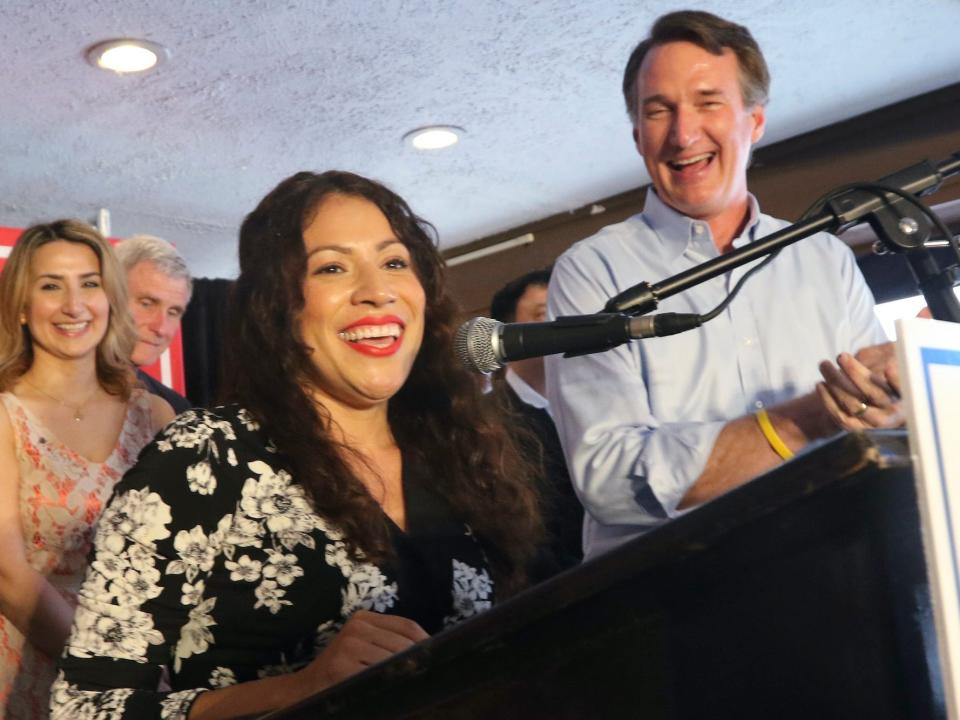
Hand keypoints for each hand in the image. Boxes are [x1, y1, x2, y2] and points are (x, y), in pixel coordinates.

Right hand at [299, 610, 428, 692]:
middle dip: (417, 660)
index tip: (438, 655)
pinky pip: (376, 676)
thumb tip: (426, 651)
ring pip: (392, 660)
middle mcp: (356, 626)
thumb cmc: (339, 671)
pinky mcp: (342, 666)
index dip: (426, 641)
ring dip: (404, 674)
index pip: (407, 626)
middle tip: (428, 674)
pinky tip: (392, 691)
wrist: (303, 690)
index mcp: (364, 618)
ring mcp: (348, 645)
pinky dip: (387, 684)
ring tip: (413, 683)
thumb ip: (388, 643)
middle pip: (403, 643)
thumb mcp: (362, 647)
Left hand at [817, 346, 902, 430]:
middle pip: (873, 393)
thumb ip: (888, 352)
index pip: (904, 387)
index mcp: (908, 395)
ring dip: (835, 383)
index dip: (897, 379)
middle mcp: (894, 412)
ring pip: (853, 405)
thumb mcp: (889, 358)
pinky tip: (820, 384)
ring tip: (824, 364)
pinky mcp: (857, 427)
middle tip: (841, 356)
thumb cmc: (882, 372)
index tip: (889, 365)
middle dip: (855, 373)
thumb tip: (892, 344)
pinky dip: (828, 401)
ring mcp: (874, 422)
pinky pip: (840, 417)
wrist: (869, 402)